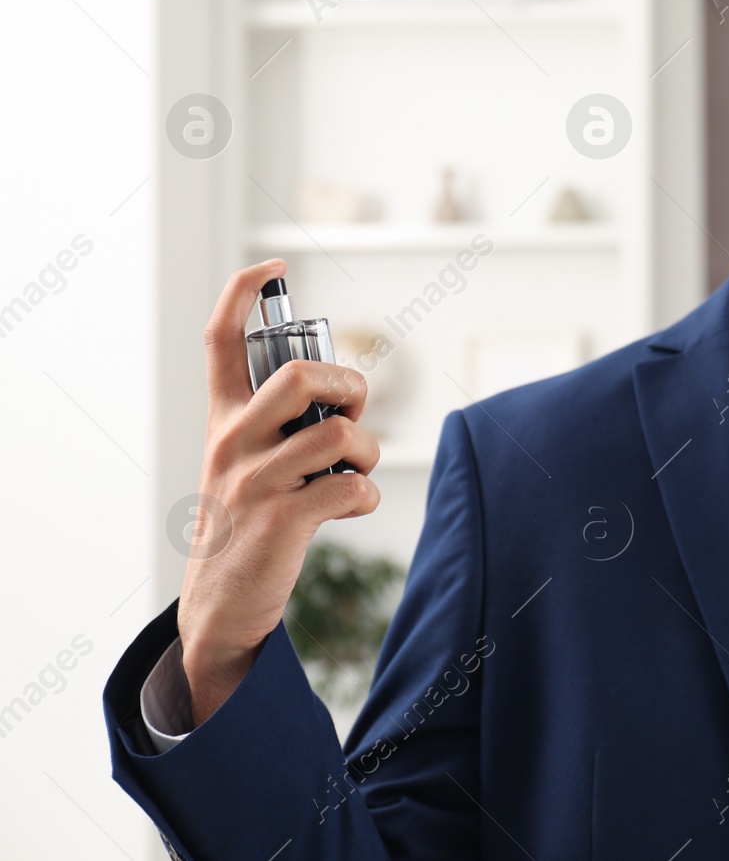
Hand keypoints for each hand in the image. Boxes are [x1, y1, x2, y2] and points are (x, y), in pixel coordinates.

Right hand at [177, 260, 381, 725]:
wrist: (221, 601)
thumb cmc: (250, 519)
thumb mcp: (247, 461)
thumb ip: (280, 423)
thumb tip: (343, 393)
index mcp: (223, 419)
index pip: (220, 340)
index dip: (244, 292)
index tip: (273, 267)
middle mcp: (231, 441)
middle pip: (302, 375)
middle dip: (350, 386)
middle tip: (353, 415)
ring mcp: (254, 481)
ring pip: (338, 434)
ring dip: (367, 452)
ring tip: (354, 471)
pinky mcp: (280, 520)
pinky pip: (350, 487)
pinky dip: (364, 495)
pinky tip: (349, 506)